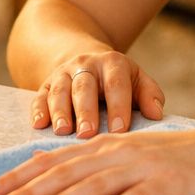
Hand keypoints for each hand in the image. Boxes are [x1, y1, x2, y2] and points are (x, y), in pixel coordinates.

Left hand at [0, 124, 194, 194]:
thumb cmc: (173, 156)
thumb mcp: (126, 152)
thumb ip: (89, 160)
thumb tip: (45, 167)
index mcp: (105, 146)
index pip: (53, 160)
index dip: (21, 175)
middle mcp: (117, 152)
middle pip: (66, 171)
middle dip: (29, 190)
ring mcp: (141, 167)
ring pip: (95, 183)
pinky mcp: (166, 184)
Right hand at [32, 52, 165, 137]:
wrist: (88, 61)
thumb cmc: (120, 81)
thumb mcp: (138, 81)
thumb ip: (150, 96)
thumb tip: (156, 115)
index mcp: (113, 63)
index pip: (117, 84)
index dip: (118, 106)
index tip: (120, 131)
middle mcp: (85, 65)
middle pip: (84, 86)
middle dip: (85, 111)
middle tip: (88, 133)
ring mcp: (63, 74)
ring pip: (59, 91)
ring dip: (60, 111)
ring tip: (62, 131)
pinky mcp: (45, 85)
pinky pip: (39, 96)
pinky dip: (38, 110)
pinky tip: (38, 125)